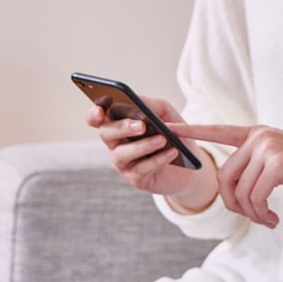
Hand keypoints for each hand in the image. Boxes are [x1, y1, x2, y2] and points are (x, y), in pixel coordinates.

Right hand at [86, 97, 217, 208]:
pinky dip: (158, 159)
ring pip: (122, 154)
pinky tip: (172, 152)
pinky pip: (142, 169)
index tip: (101, 109)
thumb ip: (151, 105)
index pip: (96, 118)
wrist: (189, 162)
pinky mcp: (136, 179)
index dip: (94, 114)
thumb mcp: (165, 113)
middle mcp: (115, 144)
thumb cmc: (172, 133)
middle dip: (122, 128)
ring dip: (142, 146)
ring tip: (162, 139)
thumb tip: (139, 102)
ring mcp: (123, 163)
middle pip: (106, 133)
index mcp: (118, 125)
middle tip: (142, 126)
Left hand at [170, 123, 282, 228]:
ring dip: (252, 213)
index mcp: (256, 133)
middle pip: (226, 178)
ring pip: (240, 192)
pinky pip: (255, 197)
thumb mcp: (280, 161)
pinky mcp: (277, 163)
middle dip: (235, 205)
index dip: (194, 130)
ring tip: (268, 219)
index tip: (171, 129)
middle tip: (255, 217)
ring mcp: (267, 147)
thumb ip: (256, 167)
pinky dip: (262, 213)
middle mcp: (258, 136)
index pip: (218, 130)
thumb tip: (235, 193)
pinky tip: (274, 218)